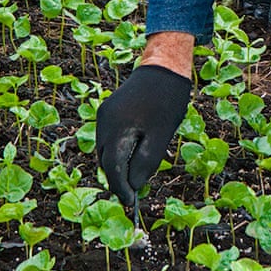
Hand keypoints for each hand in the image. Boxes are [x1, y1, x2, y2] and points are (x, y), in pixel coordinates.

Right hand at [96, 65, 190, 206]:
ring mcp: (104, 115)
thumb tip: (133, 186)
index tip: (131, 203)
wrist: (163, 67)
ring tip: (134, 177)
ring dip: (117, 165)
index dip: (121, 188)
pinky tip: (131, 155)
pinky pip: (108, 138)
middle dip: (118, 179)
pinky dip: (117, 151)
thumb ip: (146, 163)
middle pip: (105, 161)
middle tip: (133, 194)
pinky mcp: (107, 111)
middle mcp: (104, 122)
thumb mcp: (161, 136)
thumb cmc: (167, 101)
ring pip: (105, 151)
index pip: (113, 168)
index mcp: (116, 128)